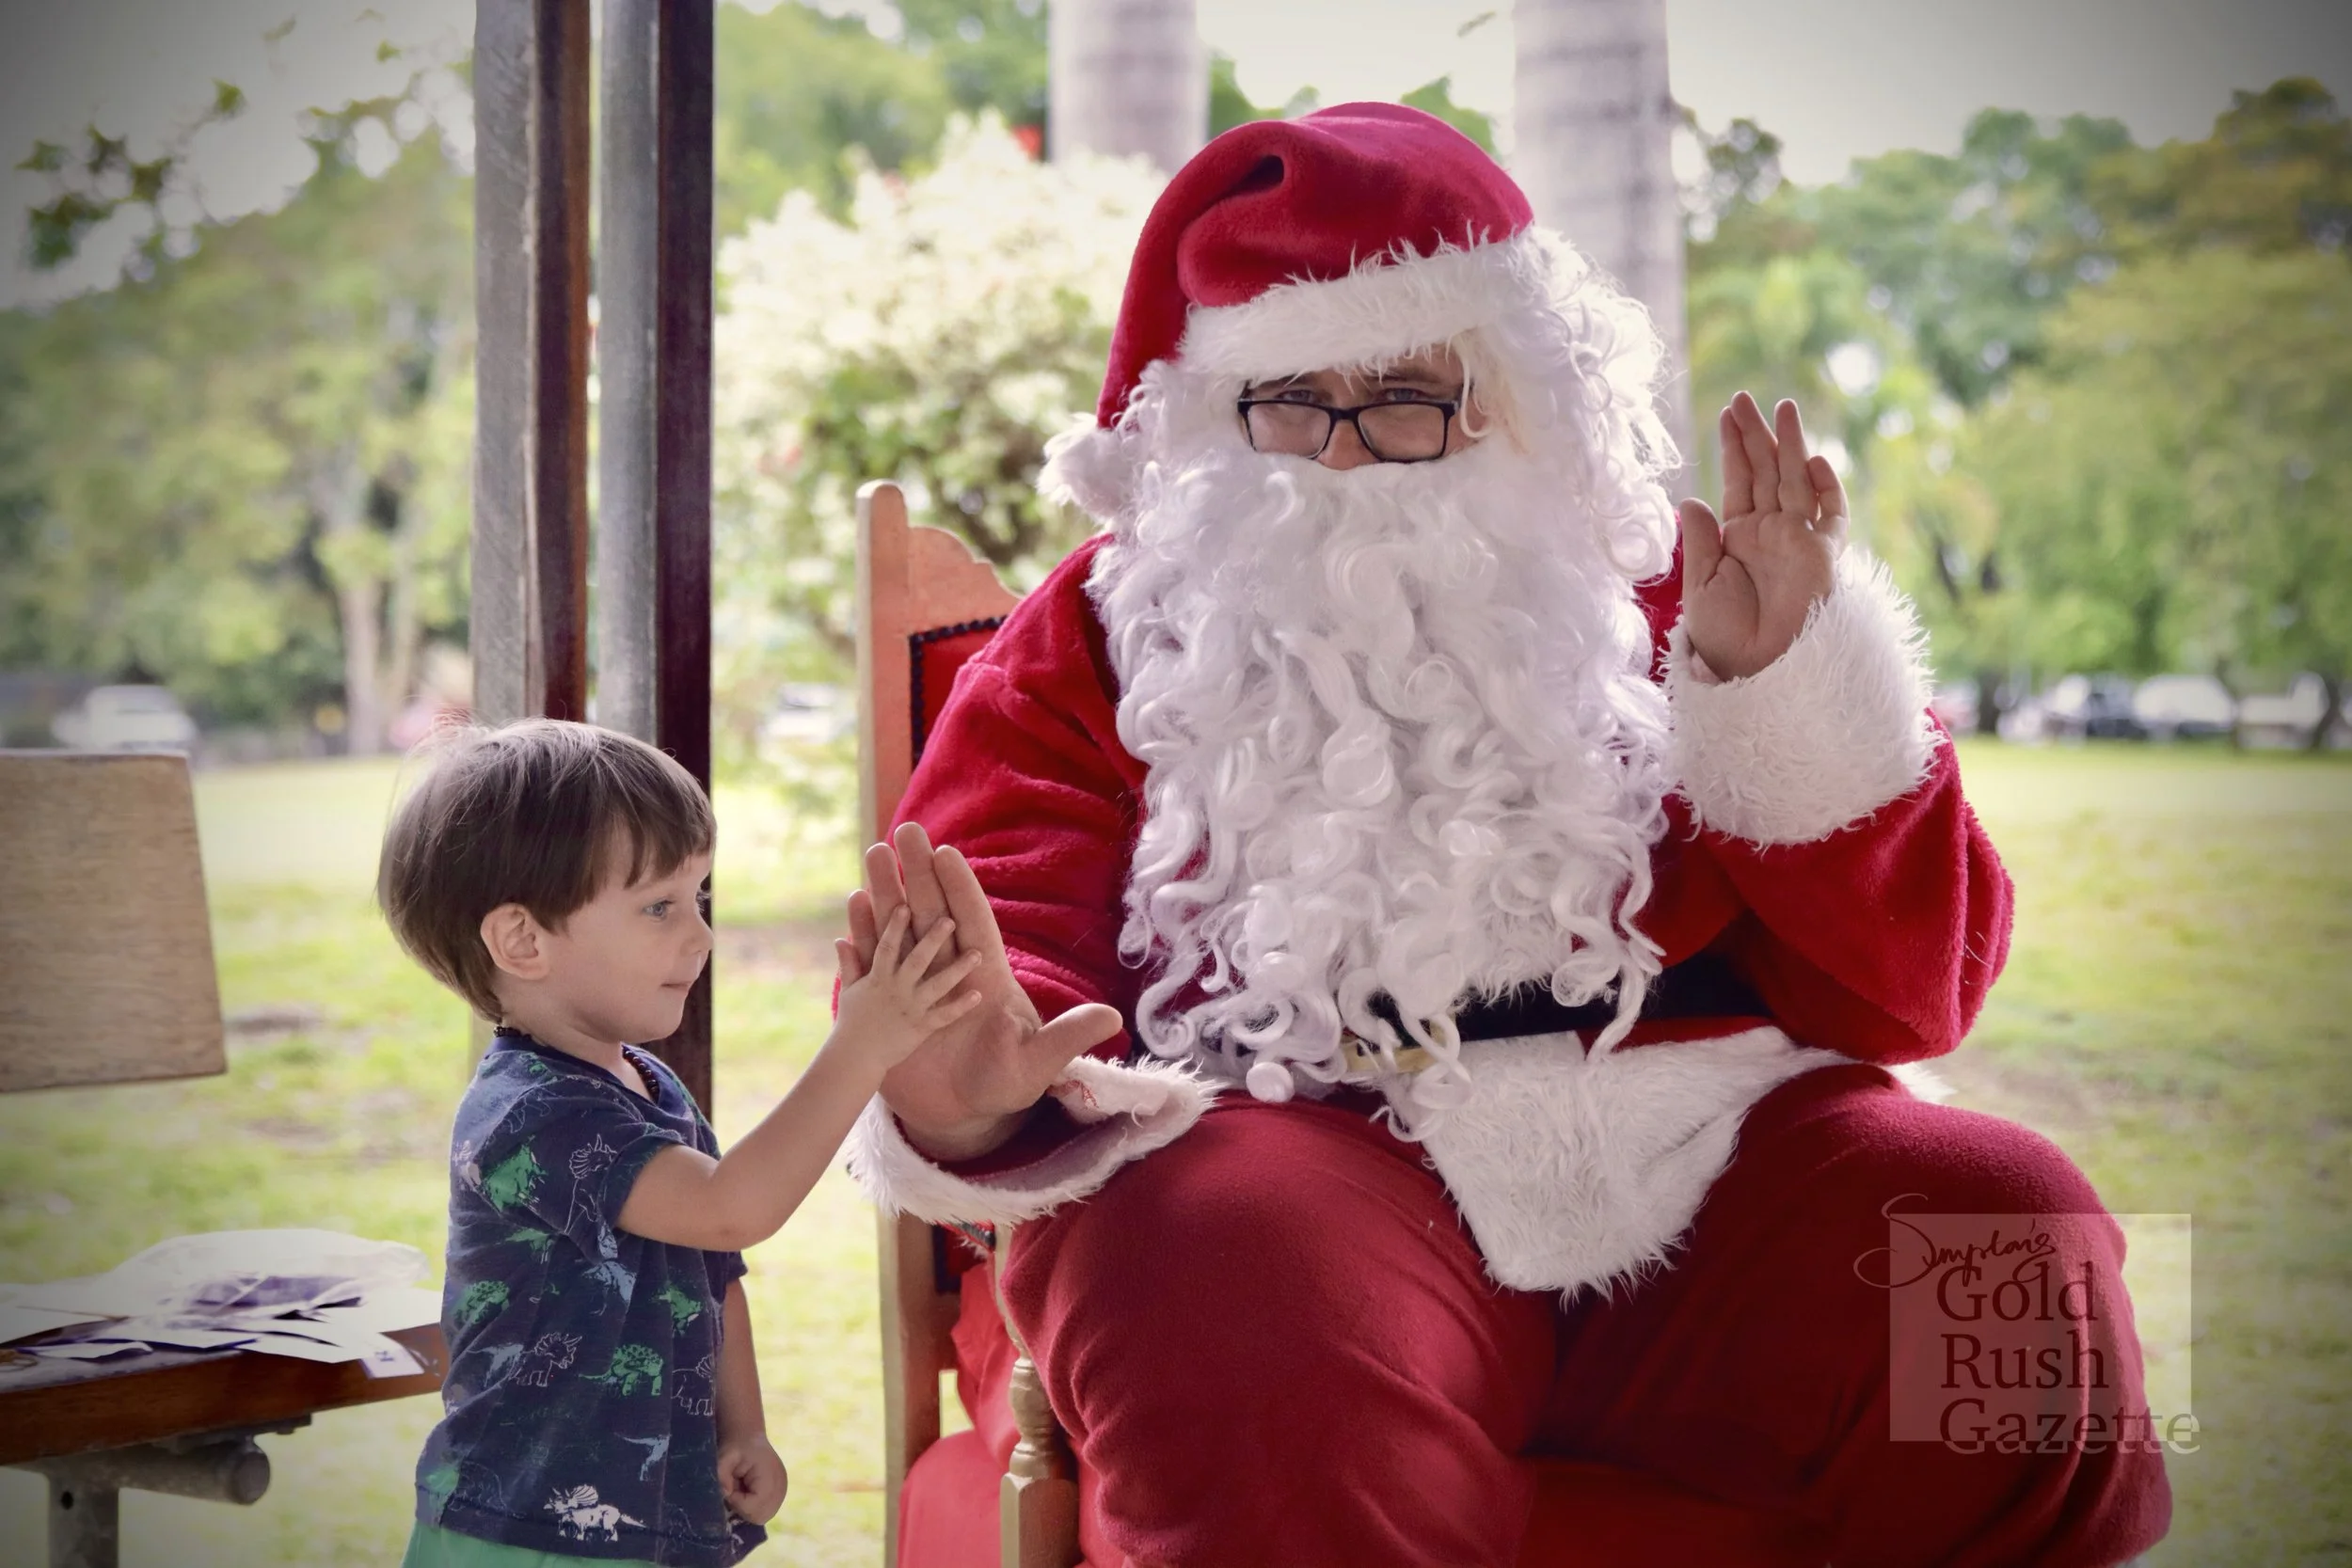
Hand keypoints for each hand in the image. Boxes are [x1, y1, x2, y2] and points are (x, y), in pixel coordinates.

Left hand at [717, 1430, 787, 1524]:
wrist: (748, 1436)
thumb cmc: (736, 1446)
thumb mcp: (725, 1456)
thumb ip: (722, 1475)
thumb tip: (725, 1495)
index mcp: (771, 1475)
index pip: (754, 1507)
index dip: (737, 1502)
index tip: (729, 1489)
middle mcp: (781, 1486)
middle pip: (760, 1516)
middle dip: (742, 1508)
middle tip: (734, 1491)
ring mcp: (782, 1491)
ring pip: (763, 1516)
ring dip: (748, 1509)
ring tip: (741, 1491)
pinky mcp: (780, 1493)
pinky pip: (766, 1511)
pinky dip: (754, 1508)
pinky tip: (747, 1493)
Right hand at [833, 902, 984, 1072]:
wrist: (855, 1057)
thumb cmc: (852, 1022)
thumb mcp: (849, 990)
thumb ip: (849, 963)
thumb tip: (840, 939)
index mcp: (878, 978)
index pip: (886, 947)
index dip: (894, 926)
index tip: (905, 906)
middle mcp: (896, 989)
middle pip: (917, 960)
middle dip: (933, 939)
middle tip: (950, 920)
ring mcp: (910, 1008)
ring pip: (937, 984)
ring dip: (958, 969)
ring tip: (977, 954)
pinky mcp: (921, 1027)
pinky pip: (944, 1015)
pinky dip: (960, 1006)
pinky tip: (977, 994)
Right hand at [859, 822, 1123, 1159]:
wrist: (963, 1115)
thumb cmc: (1006, 1085)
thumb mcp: (1038, 1064)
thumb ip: (1068, 1037)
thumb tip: (1114, 1018)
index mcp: (987, 975)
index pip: (973, 923)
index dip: (960, 890)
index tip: (947, 853)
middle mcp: (951, 969)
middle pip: (933, 911)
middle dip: (920, 872)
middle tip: (907, 830)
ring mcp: (918, 983)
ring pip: (900, 928)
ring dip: (887, 892)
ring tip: (873, 854)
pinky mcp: (892, 1003)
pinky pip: (874, 963)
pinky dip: (863, 936)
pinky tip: (853, 908)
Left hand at [1678, 391, 1846, 679]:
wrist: (1756, 670)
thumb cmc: (1723, 636)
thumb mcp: (1700, 586)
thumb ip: (1700, 542)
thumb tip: (1691, 498)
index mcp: (1737, 538)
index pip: (1738, 481)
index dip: (1734, 447)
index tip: (1727, 412)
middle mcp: (1769, 533)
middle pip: (1766, 472)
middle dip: (1756, 435)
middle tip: (1745, 397)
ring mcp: (1797, 540)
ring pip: (1795, 482)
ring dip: (1790, 445)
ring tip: (1783, 407)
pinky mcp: (1822, 555)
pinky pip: (1829, 516)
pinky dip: (1827, 489)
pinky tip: (1814, 459)